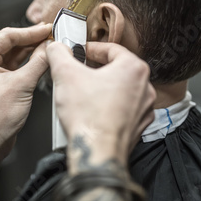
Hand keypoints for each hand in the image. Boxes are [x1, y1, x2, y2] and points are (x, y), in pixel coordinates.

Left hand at [0, 24, 51, 156]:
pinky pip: (17, 66)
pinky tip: (44, 60)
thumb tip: (50, 47)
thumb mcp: (22, 86)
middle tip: (53, 35)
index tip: (48, 28)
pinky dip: (31, 62)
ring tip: (52, 46)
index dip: (31, 31)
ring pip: (16, 54)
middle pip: (12, 43)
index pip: (8, 35)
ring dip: (33, 50)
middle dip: (34, 40)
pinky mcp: (0, 82)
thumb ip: (38, 63)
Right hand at [47, 42, 155, 167]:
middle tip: (77, 71)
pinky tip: (90, 110)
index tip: (79, 51)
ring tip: (81, 92)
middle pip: (116, 68)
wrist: (97, 152)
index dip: (90, 48)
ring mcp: (143, 108)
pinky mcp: (137, 125)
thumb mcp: (65, 75)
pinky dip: (106, 106)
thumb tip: (56, 48)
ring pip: (119, 89)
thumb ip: (59, 54)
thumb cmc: (89, 117)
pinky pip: (121, 108)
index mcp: (133, 69)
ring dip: (101, 87)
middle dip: (94, 68)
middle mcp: (144, 87)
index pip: (111, 48)